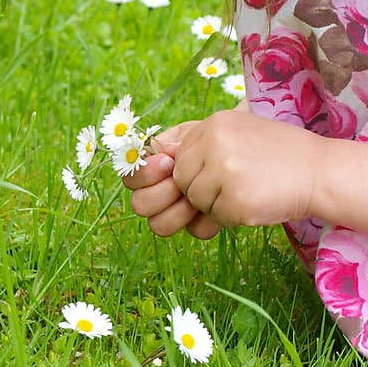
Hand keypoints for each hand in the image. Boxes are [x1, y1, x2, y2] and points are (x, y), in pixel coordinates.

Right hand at [122, 120, 221, 238]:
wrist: (237, 152)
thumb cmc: (209, 141)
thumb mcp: (191, 135)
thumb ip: (173, 143)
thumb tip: (164, 152)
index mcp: (149, 172)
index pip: (130, 179)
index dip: (145, 174)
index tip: (169, 162)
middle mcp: (156, 195)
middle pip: (140, 205)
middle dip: (162, 192)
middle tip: (181, 182)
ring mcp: (175, 213)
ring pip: (159, 225)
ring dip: (178, 210)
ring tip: (197, 196)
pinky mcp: (199, 225)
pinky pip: (194, 231)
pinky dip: (205, 220)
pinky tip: (214, 205)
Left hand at [172, 110, 323, 227]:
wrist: (319, 172)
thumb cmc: (280, 156)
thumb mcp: (240, 133)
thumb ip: (202, 143)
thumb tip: (158, 158)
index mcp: (215, 123)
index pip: (177, 156)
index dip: (191, 172)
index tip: (213, 175)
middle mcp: (216, 142)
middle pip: (182, 180)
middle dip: (202, 190)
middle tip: (234, 185)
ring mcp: (226, 171)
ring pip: (197, 201)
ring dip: (218, 205)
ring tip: (248, 190)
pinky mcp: (237, 200)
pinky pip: (216, 218)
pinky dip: (234, 217)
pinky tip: (256, 201)